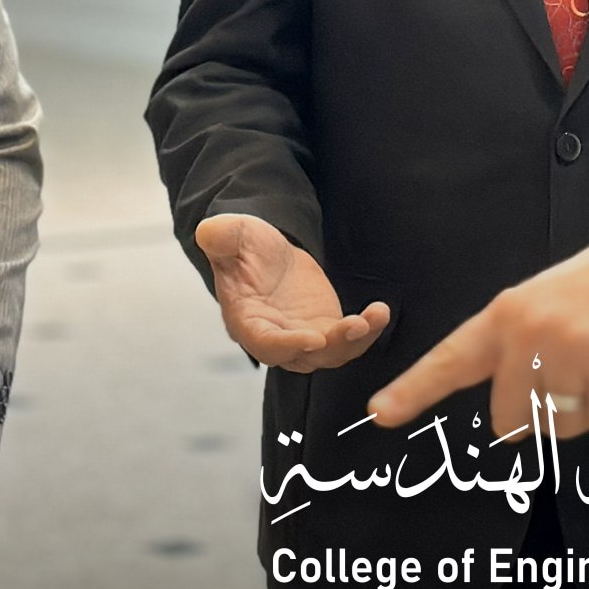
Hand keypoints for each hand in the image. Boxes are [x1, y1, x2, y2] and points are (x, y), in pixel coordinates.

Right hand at [196, 213, 390, 370]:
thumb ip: (222, 236)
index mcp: (247, 321)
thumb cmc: (245, 247)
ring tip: (375, 317)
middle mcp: (276, 338)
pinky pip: (348, 340)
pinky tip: (381, 311)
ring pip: (331, 354)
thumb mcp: (234, 235)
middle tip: (355, 327)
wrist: (268, 255)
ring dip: (355, 340)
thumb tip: (207, 231)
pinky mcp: (326, 330)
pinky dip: (366, 330)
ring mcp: (303, 337)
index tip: (313, 340)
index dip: (288, 346)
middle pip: (304, 357)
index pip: (266, 344)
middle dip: (331, 346)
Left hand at [369, 234, 588, 440]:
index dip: (413, 390)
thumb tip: (509, 423)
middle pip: (511, 421)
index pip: (452, 359)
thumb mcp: (540, 304)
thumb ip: (513, 351)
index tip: (380, 413)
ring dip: (584, 411)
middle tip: (569, 374)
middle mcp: (532, 334)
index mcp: (506, 316)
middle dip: (539, 414)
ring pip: (562, 429)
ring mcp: (574, 351)